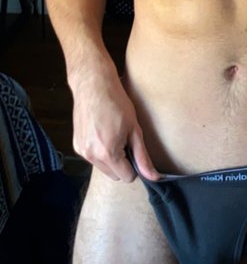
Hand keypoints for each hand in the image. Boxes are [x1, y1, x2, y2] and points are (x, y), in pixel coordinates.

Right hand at [71, 68, 159, 182]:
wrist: (93, 85)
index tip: (134, 150)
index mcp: (108, 153)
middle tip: (124, 141)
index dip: (134, 166)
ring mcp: (81, 151)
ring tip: (113, 135)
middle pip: (114, 175)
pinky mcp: (76, 145)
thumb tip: (154, 177)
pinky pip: (93, 158)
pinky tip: (102, 133)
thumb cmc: (116, 104)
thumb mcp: (135, 130)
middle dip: (122, 164)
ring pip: (103, 168)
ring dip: (110, 159)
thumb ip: (143, 157)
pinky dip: (100, 152)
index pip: (126, 177)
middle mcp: (91, 156)